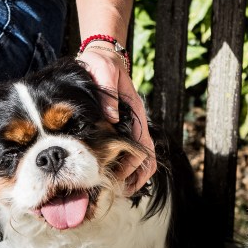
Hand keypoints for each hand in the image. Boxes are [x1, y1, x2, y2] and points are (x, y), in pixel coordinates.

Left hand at [76, 49, 156, 194]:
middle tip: (121, 190)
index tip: (122, 178)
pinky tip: (113, 172)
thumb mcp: (104, 72)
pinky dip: (126, 163)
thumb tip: (112, 118)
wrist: (102, 57)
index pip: (142, 144)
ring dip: (133, 172)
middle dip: (136, 174)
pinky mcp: (122, 125)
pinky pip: (130, 148)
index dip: (134, 164)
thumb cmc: (102, 64)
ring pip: (140, 154)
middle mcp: (136, 121)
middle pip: (145, 154)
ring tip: (120, 188)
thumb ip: (109, 94)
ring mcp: (130, 124)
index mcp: (135, 112)